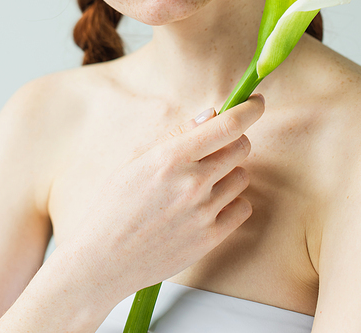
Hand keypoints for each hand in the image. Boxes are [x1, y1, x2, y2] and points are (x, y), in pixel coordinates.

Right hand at [70, 94, 264, 299]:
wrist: (104, 259)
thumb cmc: (116, 204)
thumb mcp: (138, 160)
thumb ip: (178, 135)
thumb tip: (212, 115)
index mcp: (172, 156)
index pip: (227, 125)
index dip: (249, 109)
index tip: (257, 101)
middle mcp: (192, 182)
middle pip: (241, 147)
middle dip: (233, 142)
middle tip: (215, 149)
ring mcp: (204, 212)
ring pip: (242, 177)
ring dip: (229, 174)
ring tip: (201, 184)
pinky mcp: (211, 238)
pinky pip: (242, 208)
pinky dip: (231, 203)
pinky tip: (207, 205)